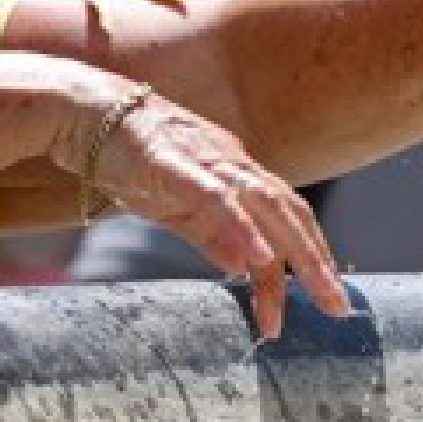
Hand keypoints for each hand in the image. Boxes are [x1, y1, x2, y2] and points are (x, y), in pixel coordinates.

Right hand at [65, 83, 352, 340]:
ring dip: (296, 251)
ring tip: (317, 291)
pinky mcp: (174, 163)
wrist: (83, 113)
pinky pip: (216, 197)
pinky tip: (259, 257)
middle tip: (339, 308)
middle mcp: (232, 162)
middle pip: (289, 212)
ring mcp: (206, 160)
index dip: (309, 256)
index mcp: (236, 172)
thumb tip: (243, 269)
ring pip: (266, 204)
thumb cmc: (129, 158)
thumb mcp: (176, 206)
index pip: (285, 217)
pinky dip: (242, 227)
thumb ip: (210, 234)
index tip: (324, 301)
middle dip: (318, 262)